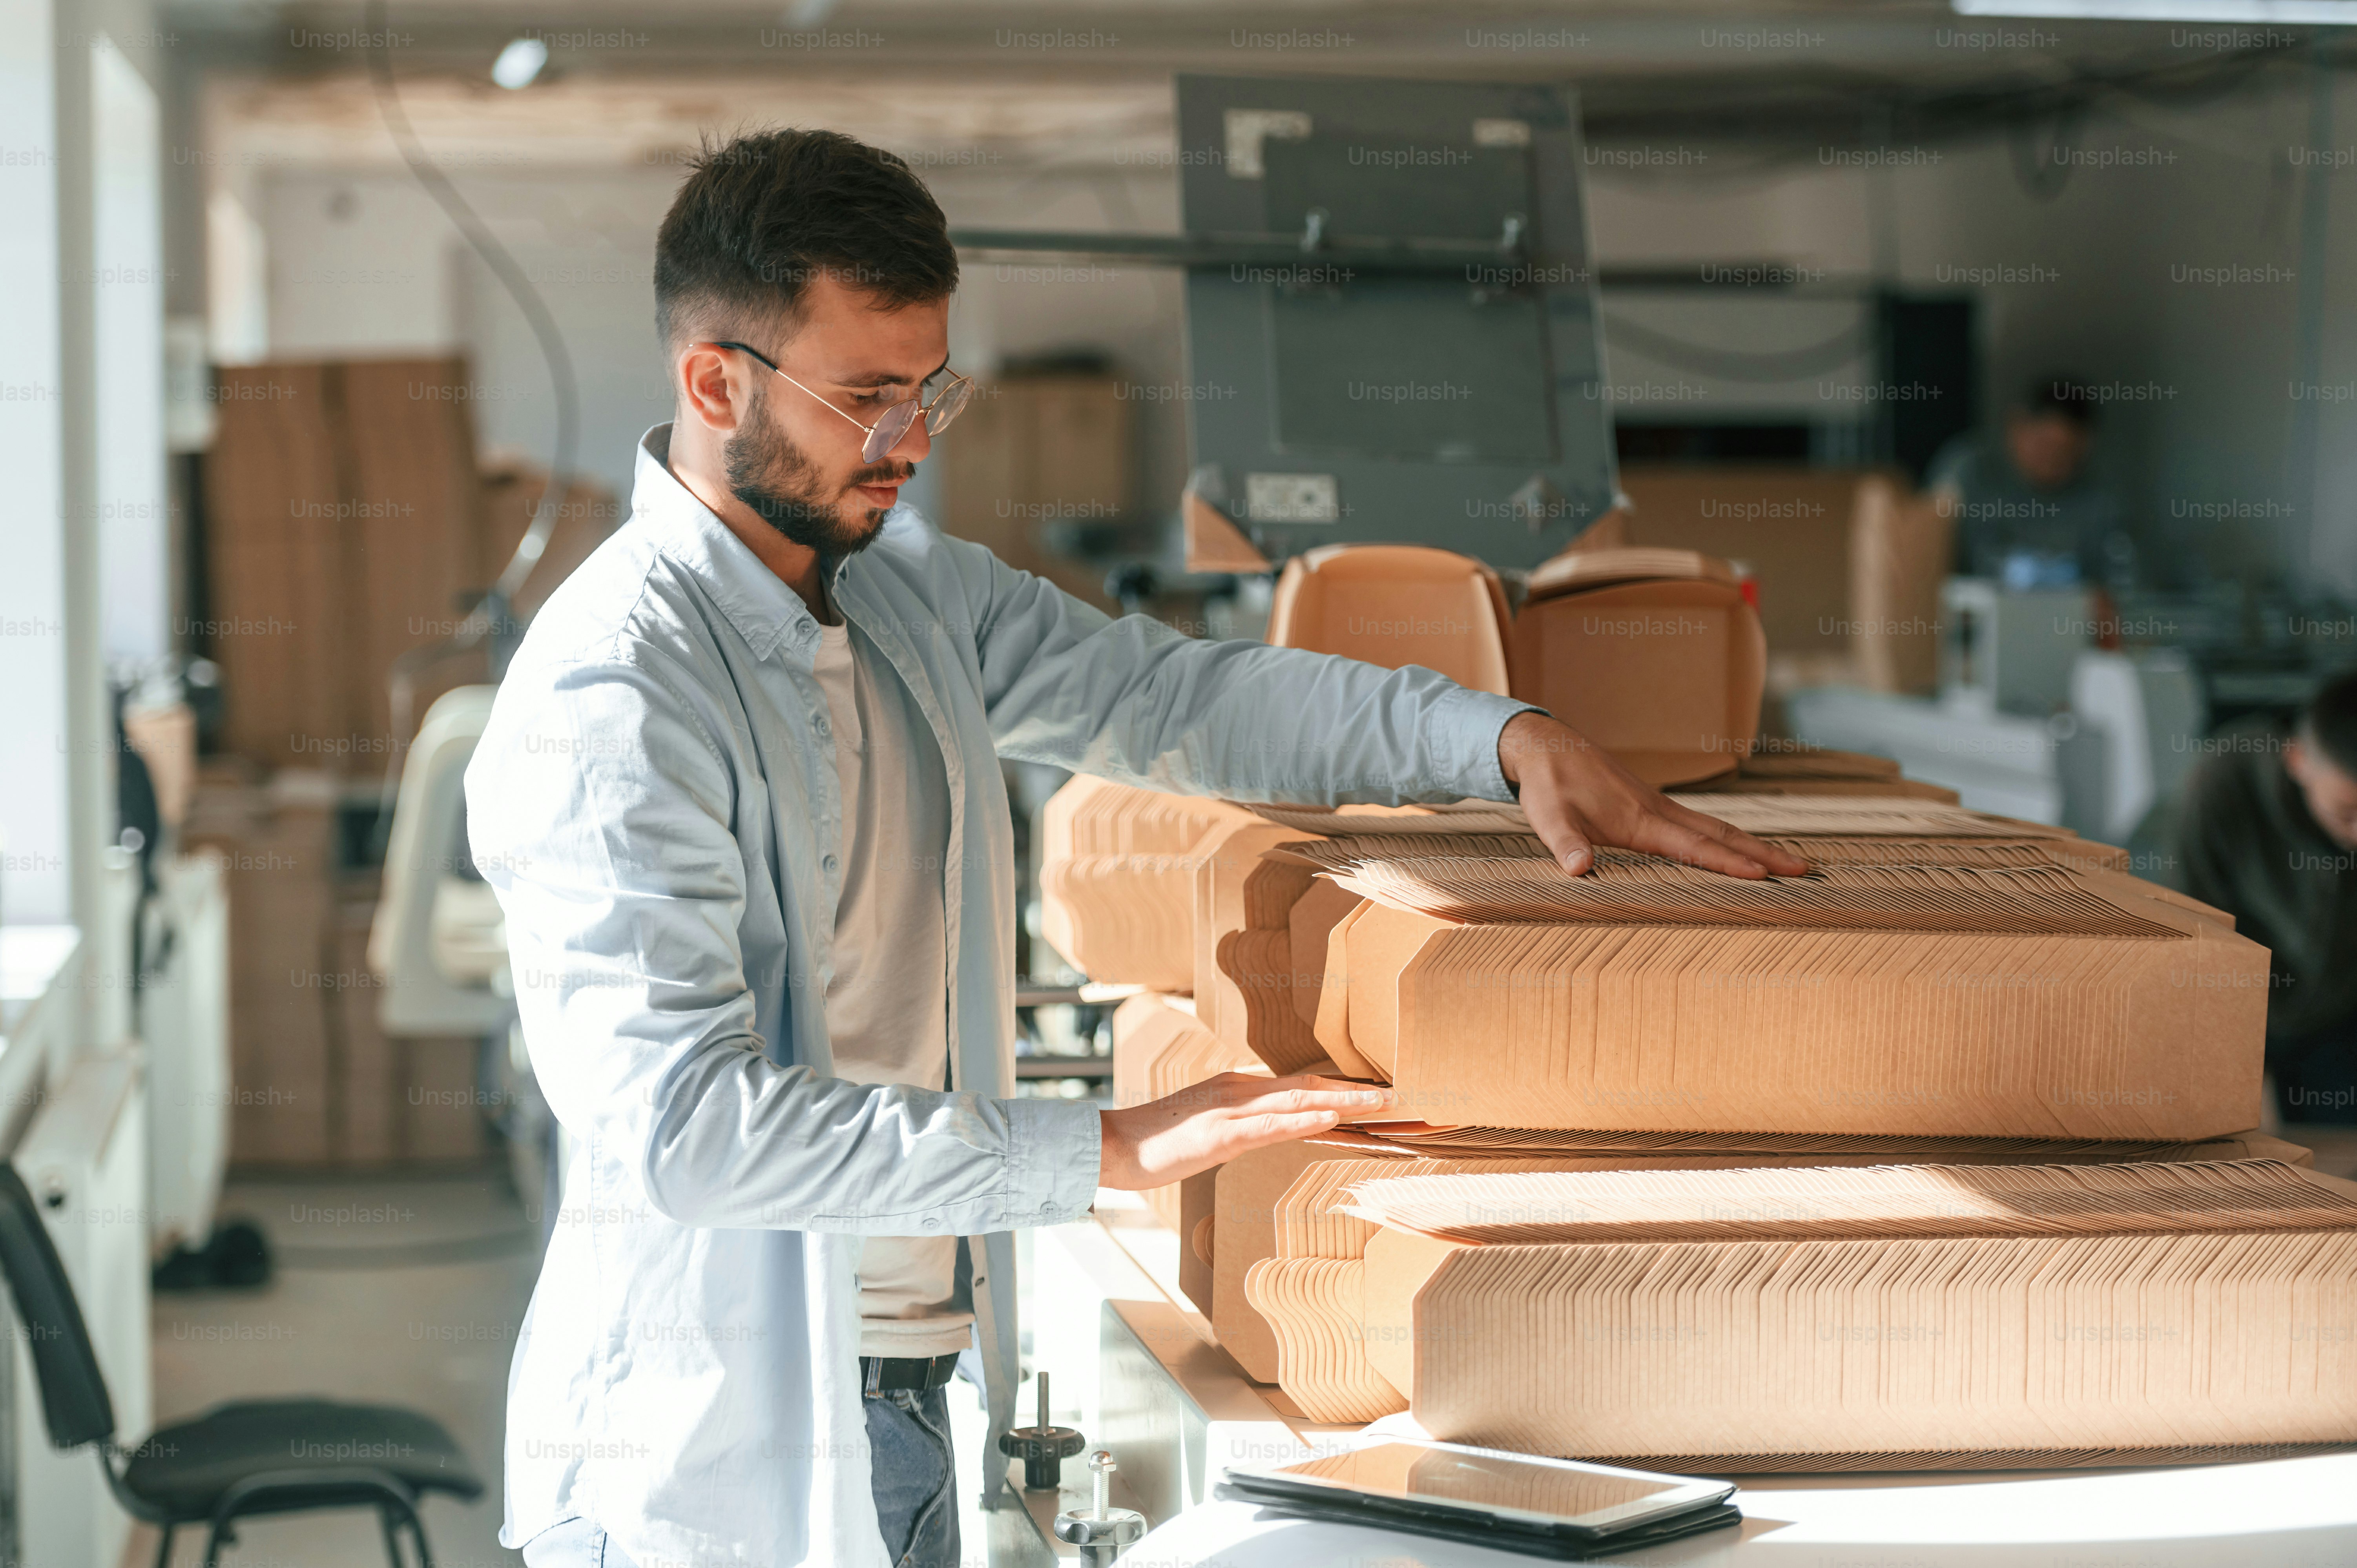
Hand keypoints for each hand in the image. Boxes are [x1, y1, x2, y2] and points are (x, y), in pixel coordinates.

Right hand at [1098, 1072, 1389, 1189]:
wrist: (1113, 1146)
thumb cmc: (1156, 1141)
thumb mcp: (1207, 1130)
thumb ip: (1242, 1126)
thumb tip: (1274, 1129)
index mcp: (1236, 1088)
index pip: (1299, 1086)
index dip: (1339, 1089)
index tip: (1374, 1095)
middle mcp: (1237, 1091)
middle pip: (1308, 1086)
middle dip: (1354, 1091)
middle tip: (1396, 1095)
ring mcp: (1228, 1111)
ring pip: (1297, 1101)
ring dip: (1343, 1101)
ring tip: (1380, 1103)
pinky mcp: (1218, 1134)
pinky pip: (1268, 1125)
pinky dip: (1302, 1120)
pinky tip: (1328, 1119)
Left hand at [1497, 711, 1809, 879]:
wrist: (1547, 746)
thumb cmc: (1547, 786)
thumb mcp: (1548, 817)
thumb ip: (1565, 843)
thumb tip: (1577, 868)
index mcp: (1640, 821)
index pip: (1694, 847)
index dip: (1729, 862)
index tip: (1764, 875)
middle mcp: (1658, 812)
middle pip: (1721, 835)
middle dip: (1763, 853)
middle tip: (1804, 868)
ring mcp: (1658, 805)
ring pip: (1715, 827)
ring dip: (1752, 844)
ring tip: (1787, 861)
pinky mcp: (1651, 804)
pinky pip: (1699, 823)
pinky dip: (1726, 836)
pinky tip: (1735, 845)